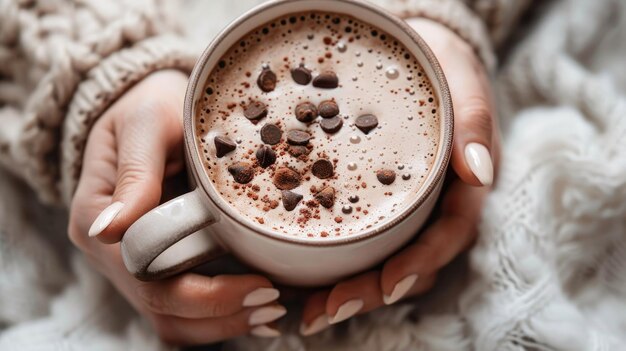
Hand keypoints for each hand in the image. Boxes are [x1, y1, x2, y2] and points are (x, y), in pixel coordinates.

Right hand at [68, 70, 284, 344]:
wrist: (154, 105)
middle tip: (276, 304)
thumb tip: (110, 230)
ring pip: (173, 318)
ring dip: (223, 322)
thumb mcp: (146, 124)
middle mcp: (110, 252)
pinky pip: (184, 308)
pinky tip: (258, 307)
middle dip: (223, 314)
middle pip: (163, 308)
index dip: (205, 294)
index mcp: (96, 220)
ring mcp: (131, 263)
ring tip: (273, 312)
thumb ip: (136, 173)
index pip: (148, 278)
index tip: (259, 284)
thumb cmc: (150, 106)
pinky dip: (219, 315)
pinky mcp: (157, 262)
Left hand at [299, 18, 498, 335]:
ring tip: (309, 311)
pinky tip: (303, 279)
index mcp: (461, 186)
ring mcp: (408, 211)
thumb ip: (473, 124)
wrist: (421, 57)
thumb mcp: (462, 85)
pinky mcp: (381, 205)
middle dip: (373, 292)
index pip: (448, 235)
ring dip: (353, 290)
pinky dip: (338, 265)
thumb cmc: (443, 69)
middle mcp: (436, 208)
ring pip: (387, 262)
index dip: (420, 263)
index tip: (389, 284)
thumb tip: (481, 172)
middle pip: (412, 262)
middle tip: (328, 310)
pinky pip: (364, 242)